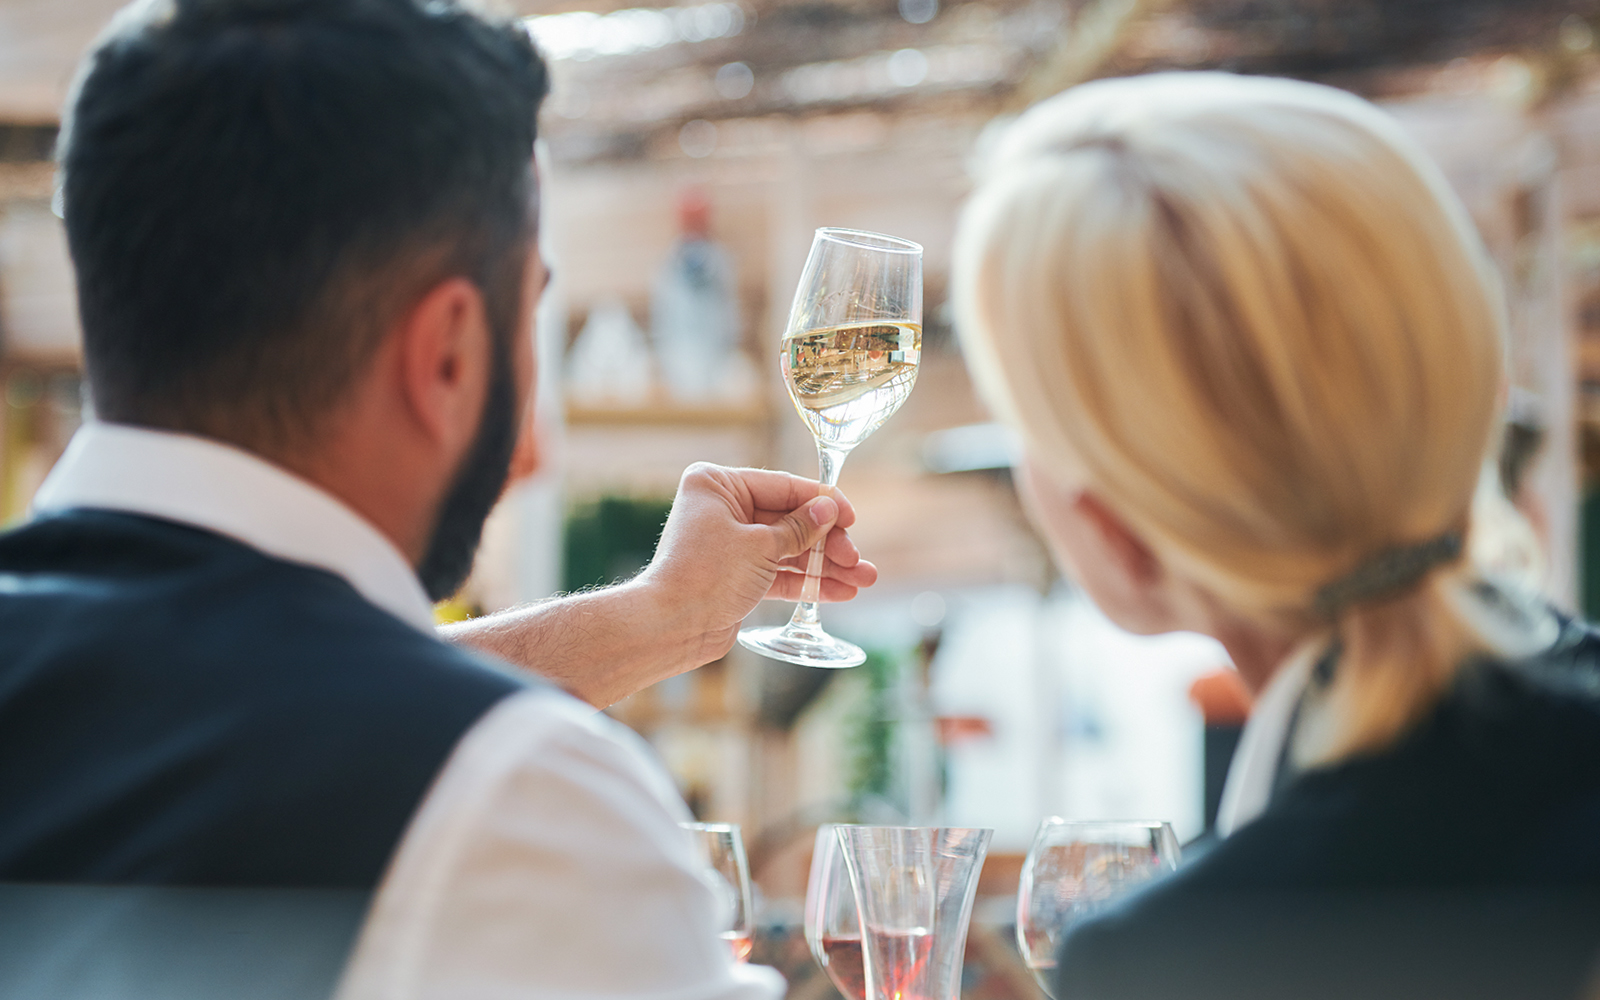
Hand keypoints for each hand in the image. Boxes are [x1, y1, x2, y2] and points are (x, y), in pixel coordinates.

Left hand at [638, 463, 878, 663]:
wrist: (671, 628)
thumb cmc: (705, 576)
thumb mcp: (761, 545)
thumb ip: (800, 527)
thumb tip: (829, 509)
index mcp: (718, 484)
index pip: (783, 486)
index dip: (822, 502)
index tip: (852, 518)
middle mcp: (722, 509)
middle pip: (790, 520)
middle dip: (828, 543)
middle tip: (856, 560)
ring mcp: (730, 543)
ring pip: (789, 550)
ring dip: (826, 566)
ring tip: (863, 580)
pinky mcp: (736, 576)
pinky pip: (779, 573)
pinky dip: (807, 582)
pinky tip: (841, 592)